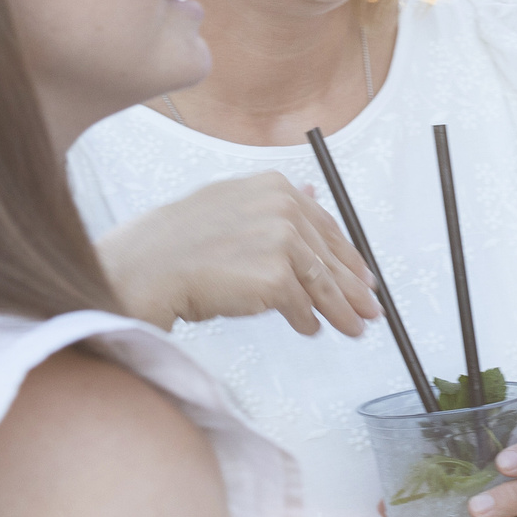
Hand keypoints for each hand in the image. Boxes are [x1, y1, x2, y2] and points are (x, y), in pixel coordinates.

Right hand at [97, 173, 379, 336]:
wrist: (146, 268)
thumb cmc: (177, 244)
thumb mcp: (228, 205)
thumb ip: (273, 204)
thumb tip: (313, 195)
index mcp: (273, 187)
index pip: (325, 224)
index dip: (345, 255)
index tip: (360, 275)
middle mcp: (282, 207)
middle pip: (329, 255)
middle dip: (353, 287)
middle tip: (370, 309)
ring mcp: (281, 240)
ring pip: (322, 284)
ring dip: (340, 311)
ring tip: (353, 328)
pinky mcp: (276, 276)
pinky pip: (303, 307)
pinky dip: (308, 322)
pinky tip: (310, 329)